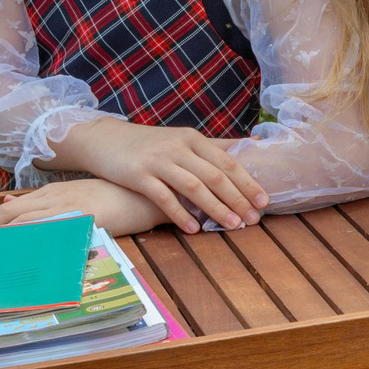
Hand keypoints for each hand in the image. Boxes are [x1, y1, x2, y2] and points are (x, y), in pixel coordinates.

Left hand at [0, 176, 161, 237]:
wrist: (145, 193)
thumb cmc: (115, 196)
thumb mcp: (75, 194)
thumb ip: (44, 202)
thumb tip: (9, 202)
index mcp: (52, 193)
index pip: (10, 208)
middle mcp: (55, 198)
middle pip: (11, 215)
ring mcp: (69, 208)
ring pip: (26, 223)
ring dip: (4, 240)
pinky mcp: (84, 219)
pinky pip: (53, 232)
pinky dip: (35, 244)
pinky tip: (22, 258)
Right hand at [42, 118, 268, 231]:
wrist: (104, 139)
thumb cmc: (149, 145)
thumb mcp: (181, 140)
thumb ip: (212, 147)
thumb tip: (250, 145)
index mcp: (192, 138)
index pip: (227, 161)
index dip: (247, 182)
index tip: (264, 202)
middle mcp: (178, 147)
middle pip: (214, 175)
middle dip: (237, 199)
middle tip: (253, 220)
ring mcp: (158, 160)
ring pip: (193, 186)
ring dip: (215, 208)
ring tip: (232, 226)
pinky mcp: (138, 174)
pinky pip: (163, 196)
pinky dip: (180, 214)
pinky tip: (194, 229)